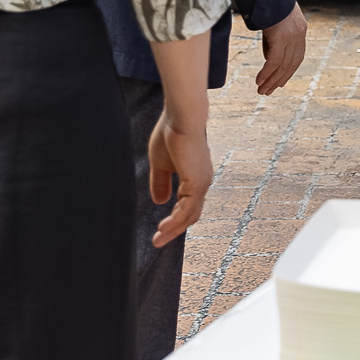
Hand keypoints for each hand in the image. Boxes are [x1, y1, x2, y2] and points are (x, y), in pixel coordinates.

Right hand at [147, 110, 212, 247]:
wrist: (180, 118)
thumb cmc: (170, 135)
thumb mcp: (161, 164)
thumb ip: (161, 183)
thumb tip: (160, 202)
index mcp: (195, 177)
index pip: (188, 205)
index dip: (174, 219)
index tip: (159, 230)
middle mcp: (202, 182)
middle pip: (191, 214)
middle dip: (174, 229)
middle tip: (157, 241)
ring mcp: (202, 183)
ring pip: (190, 215)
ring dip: (173, 229)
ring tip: (158, 239)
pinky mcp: (197, 182)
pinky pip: (187, 209)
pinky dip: (175, 221)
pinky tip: (163, 228)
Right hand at [254, 4, 307, 95]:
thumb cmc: (268, 2)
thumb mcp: (275, 22)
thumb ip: (275, 39)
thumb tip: (270, 57)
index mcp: (300, 29)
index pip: (296, 57)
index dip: (288, 72)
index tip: (279, 82)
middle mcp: (299, 34)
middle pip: (291, 64)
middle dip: (278, 80)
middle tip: (267, 92)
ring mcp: (292, 36)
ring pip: (283, 66)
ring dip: (271, 80)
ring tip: (262, 91)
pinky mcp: (281, 37)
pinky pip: (274, 61)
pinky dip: (267, 73)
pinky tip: (260, 81)